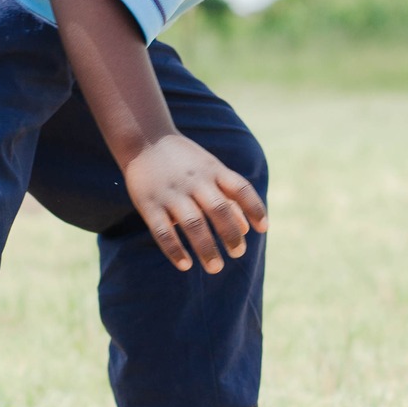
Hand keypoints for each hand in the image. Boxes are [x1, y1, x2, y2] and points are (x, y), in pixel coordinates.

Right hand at [123, 133, 269, 273]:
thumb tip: (246, 229)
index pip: (240, 189)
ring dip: (206, 248)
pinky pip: (163, 231)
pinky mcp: (150, 204)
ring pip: (193, 223)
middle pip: (218, 209)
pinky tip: (185, 265)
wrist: (144, 139)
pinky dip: (175, 249)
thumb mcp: (210, 169)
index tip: (263, 229)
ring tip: (215, 267)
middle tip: (238, 254)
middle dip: (230, 235)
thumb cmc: (184, 159)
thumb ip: (229, 195)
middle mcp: (195, 182)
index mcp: (213, 171)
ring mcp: (171, 193)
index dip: (254, 208)